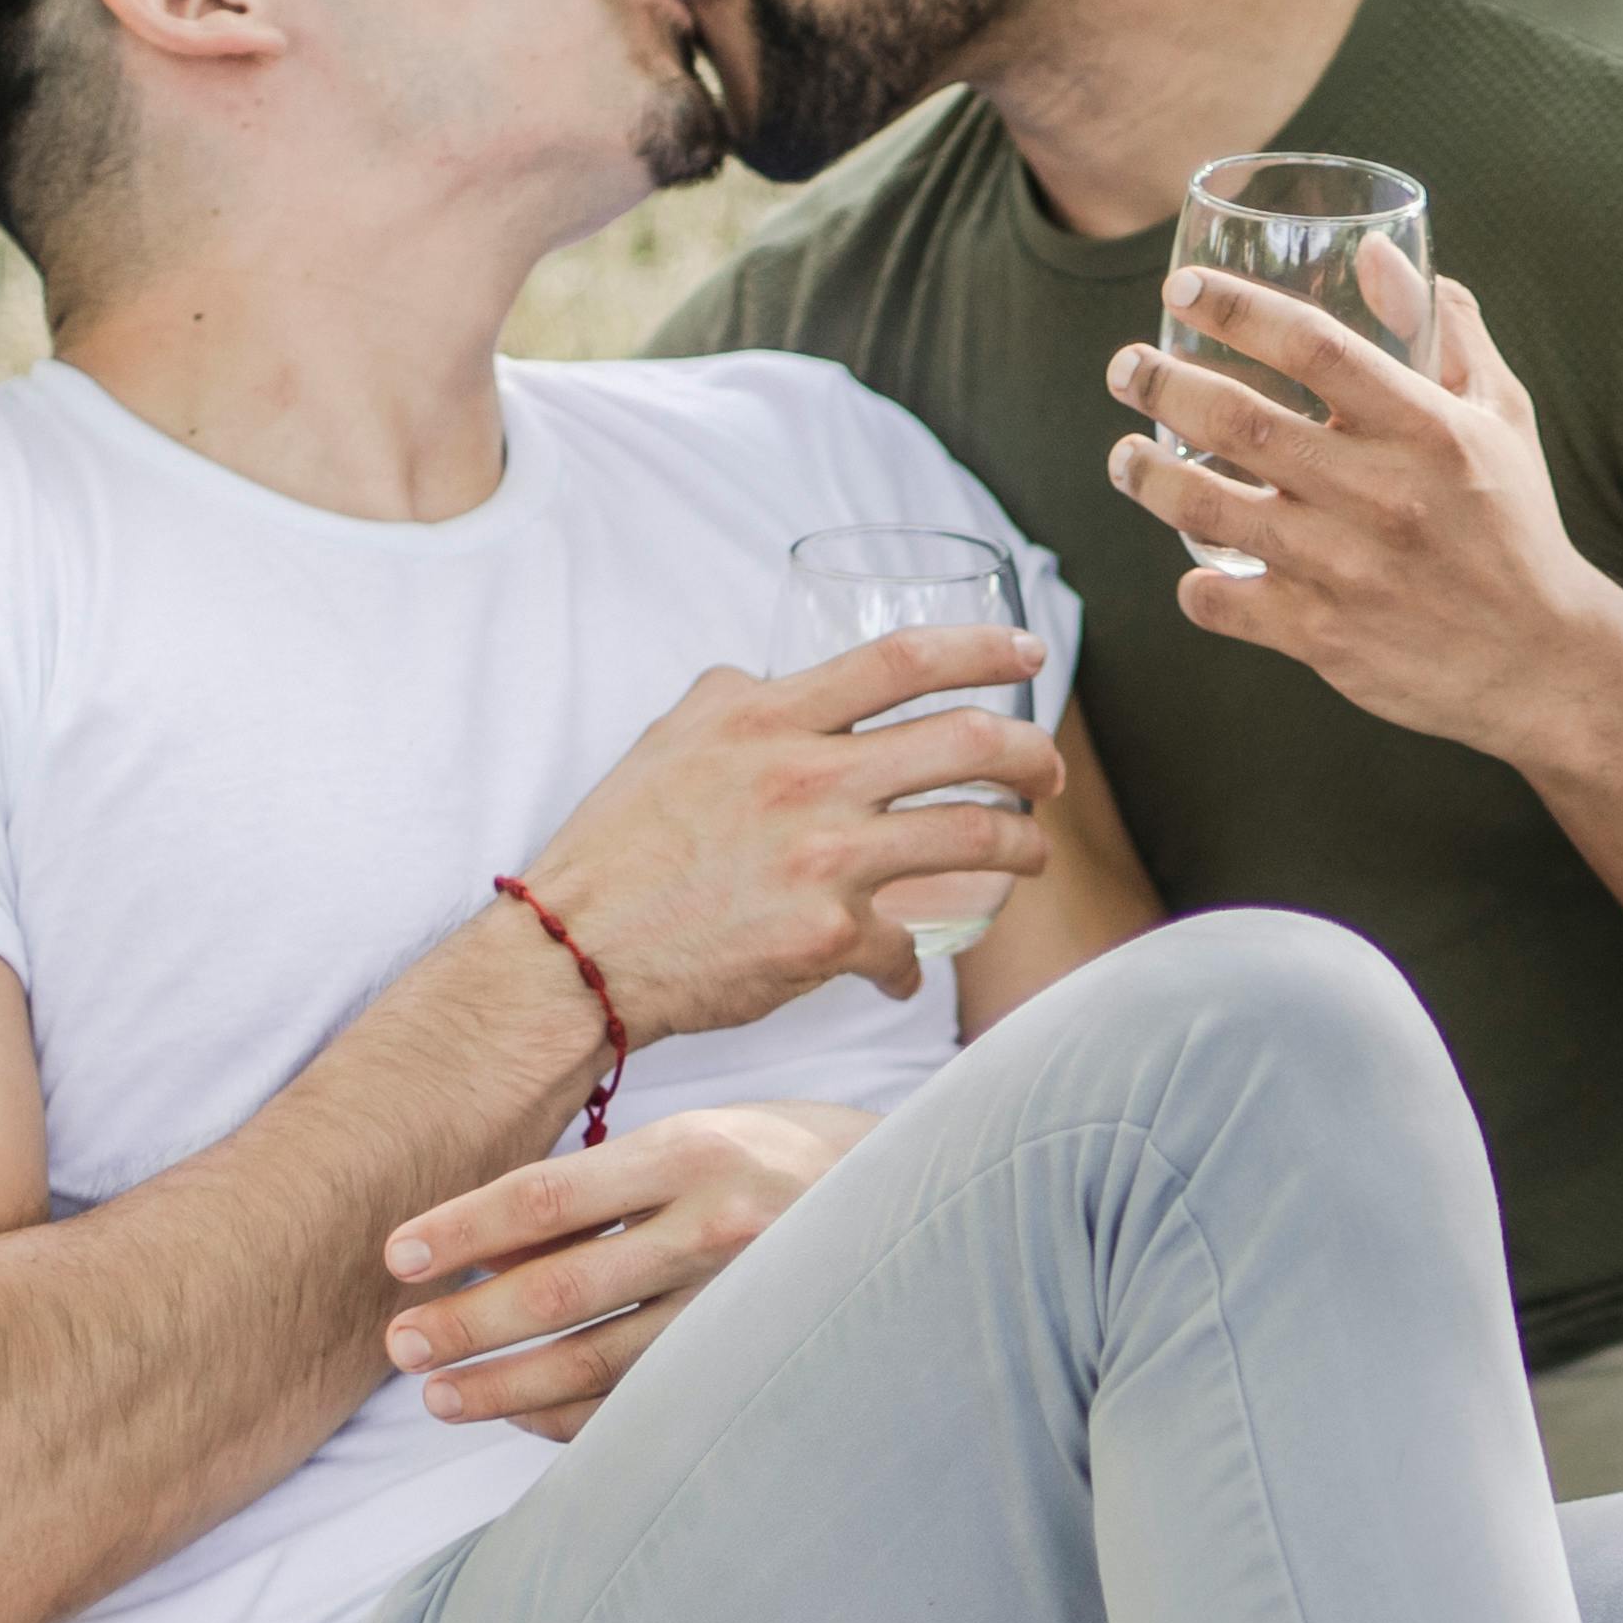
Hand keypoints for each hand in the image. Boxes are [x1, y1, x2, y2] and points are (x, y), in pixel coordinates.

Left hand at [379, 1101, 870, 1438]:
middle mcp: (719, 1226)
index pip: (543, 1196)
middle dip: (465, 1323)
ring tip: (440, 1398)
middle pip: (558, 1288)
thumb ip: (617, 1179)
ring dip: (505, 1386)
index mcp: (693, 1149)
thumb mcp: (712, 1135)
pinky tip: (524, 1417)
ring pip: (598, 1360)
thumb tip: (495, 1238)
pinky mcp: (760, 1361)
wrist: (935, 1206)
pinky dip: (575, 1417)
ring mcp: (744, 1303)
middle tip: (400, 1345)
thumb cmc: (793, 1162)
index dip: (459, 1230)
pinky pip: (647, 1405)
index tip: (395, 1258)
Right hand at [513, 642, 1064, 1043]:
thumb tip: (782, 681)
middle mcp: (804, 778)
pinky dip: (912, 966)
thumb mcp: (672, 741)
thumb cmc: (618, 851)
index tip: (1028, 652)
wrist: (574, 954)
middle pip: (966, 742)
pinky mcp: (829, 937)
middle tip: (1048, 775)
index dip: (982, 648)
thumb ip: (739, 702)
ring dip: (1023, 848)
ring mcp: (824, 859)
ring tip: (1032, 856)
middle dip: (1032, 755)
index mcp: (767, 720)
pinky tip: (904, 974)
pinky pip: (907, 947)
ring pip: (973, 836)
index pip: (900, 661)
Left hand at [1102, 265, 1622, 763]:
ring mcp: (1346, 569)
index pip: (1314, 346)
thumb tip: (1377, 255)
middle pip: (1240, 422)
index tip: (1183, 288)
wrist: (1543, 663)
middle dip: (1164, 383)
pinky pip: (1223, 604)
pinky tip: (1191, 567)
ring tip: (1124, 455)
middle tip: (1127, 367)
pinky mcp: (1324, 637)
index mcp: (1426, 429)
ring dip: (1149, 477)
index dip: (1238, 309)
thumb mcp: (1500, 416)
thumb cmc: (1516, 527)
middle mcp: (1381, 495)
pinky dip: (1195, 587)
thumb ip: (1443, 331)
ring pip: (1209, 511)